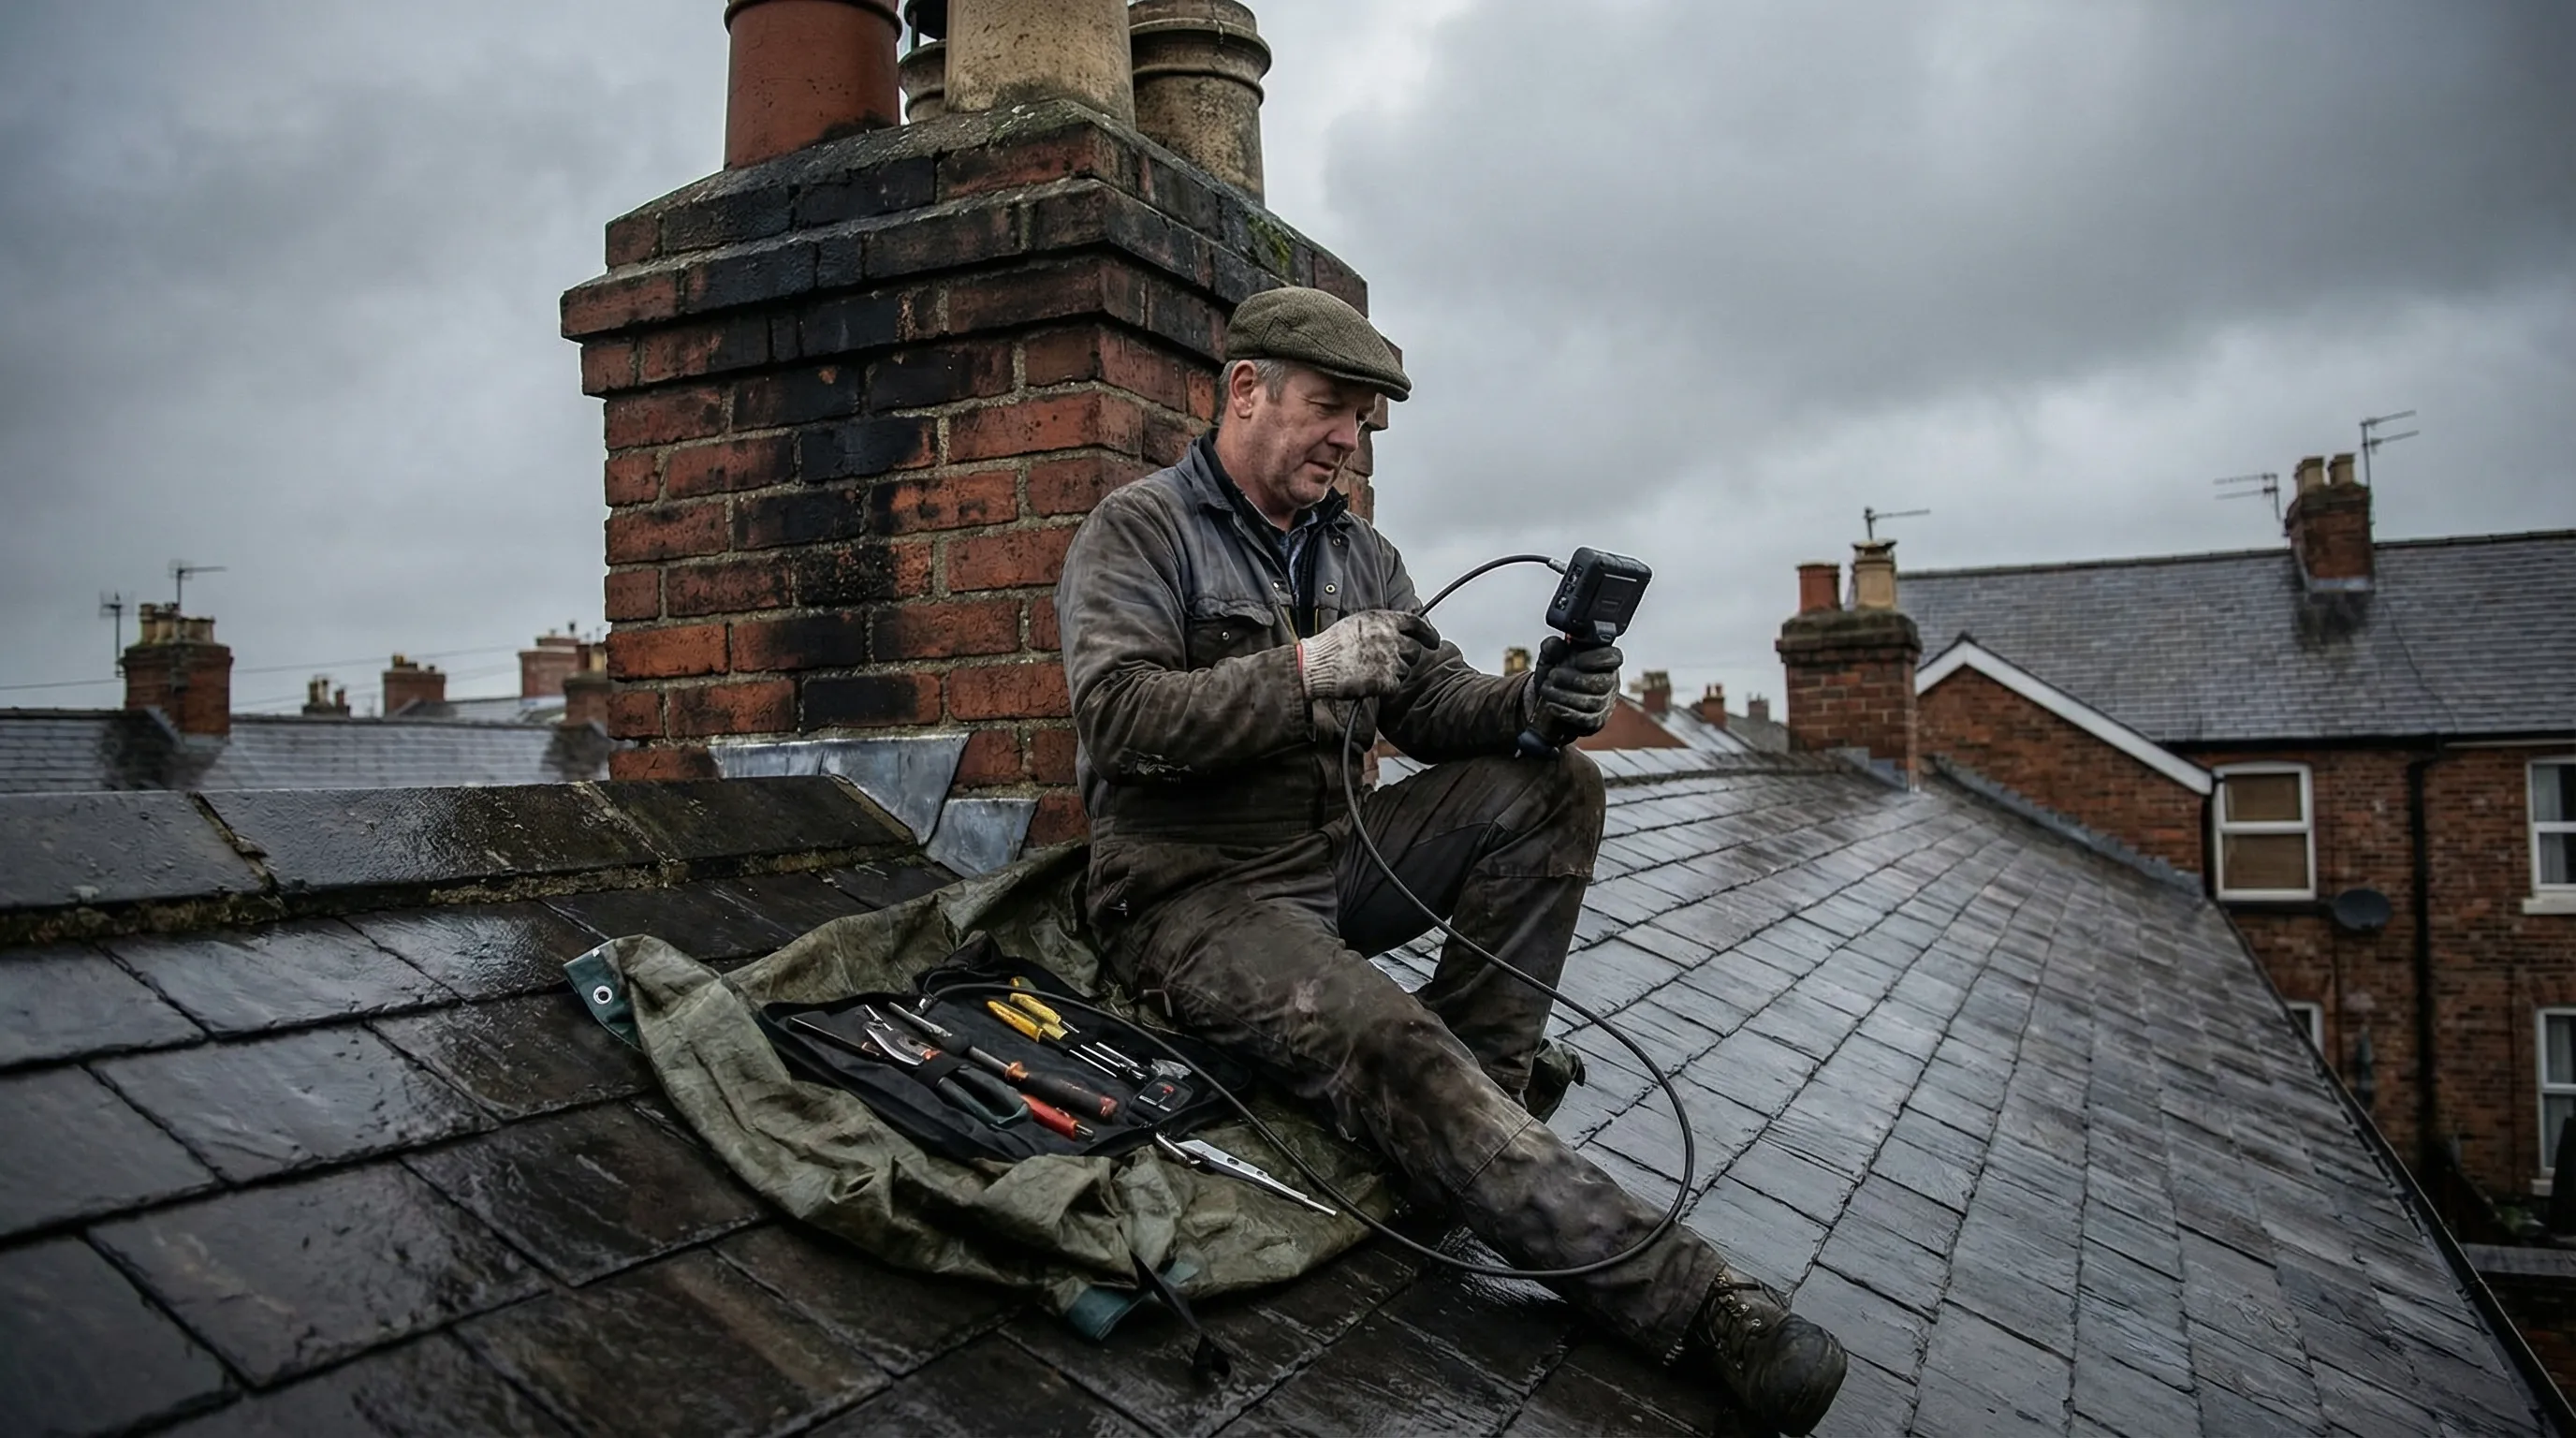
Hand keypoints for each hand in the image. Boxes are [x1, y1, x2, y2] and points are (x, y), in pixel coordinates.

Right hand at [1299, 610, 1439, 698]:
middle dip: (1406, 657)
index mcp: (1383, 620)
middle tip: (1390, 663)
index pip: (1417, 624)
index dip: (1428, 634)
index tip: (1433, 641)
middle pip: (1414, 651)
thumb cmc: (1332, 645)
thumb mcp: (1357, 622)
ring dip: (1393, 672)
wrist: (1316, 665)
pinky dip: (1386, 687)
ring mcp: (1389, 660)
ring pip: (1405, 669)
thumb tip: (1399, 629)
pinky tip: (1369, 682)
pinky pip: (1395, 685)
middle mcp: (1390, 638)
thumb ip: (1380, 625)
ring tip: (1370, 671)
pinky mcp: (1386, 680)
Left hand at [1525, 635, 1620, 741]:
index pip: (1614, 657)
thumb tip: (1554, 643)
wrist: (1545, 700)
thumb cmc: (1555, 674)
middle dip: (1575, 679)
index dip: (1598, 659)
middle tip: (1552, 676)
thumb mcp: (1549, 658)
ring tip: (1546, 689)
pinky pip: (1586, 719)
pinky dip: (1567, 712)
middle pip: (1605, 682)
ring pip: (1594, 702)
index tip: (1577, 661)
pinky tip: (1552, 705)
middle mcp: (1610, 682)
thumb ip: (1551, 649)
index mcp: (1604, 661)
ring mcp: (1605, 704)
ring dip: (1566, 696)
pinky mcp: (1596, 722)